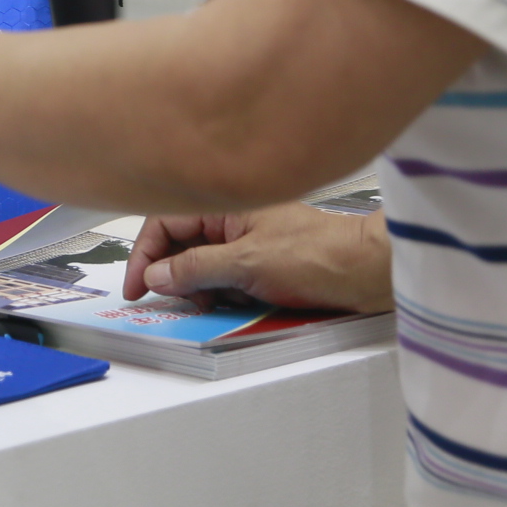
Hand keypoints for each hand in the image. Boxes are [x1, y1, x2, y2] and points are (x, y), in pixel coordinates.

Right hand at [125, 206, 392, 314]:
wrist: (369, 271)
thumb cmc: (318, 256)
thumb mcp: (246, 264)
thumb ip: (195, 268)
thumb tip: (156, 276)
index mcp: (227, 202)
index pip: (166, 222)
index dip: (146, 255)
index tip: (136, 288)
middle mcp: (235, 217)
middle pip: (182, 242)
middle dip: (173, 273)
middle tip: (171, 301)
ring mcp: (250, 239)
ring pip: (204, 261)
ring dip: (199, 285)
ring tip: (207, 304)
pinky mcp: (265, 261)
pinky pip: (227, 275)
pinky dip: (222, 291)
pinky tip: (232, 303)